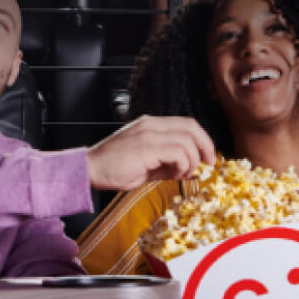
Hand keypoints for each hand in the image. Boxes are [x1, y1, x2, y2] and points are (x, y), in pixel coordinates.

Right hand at [86, 116, 214, 191]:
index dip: (202, 139)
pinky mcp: (147, 146)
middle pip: (192, 126)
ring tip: (181, 174)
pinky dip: (183, 165)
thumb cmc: (113, 169)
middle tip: (208, 164)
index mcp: (150, 124)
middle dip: (206, 146)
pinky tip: (174, 174)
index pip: (186, 123)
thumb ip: (167, 165)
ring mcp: (148, 133)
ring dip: (191, 161)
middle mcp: (151, 124)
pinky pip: (179, 152)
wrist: (89, 169)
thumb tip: (189, 170)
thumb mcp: (146, 166)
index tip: (206, 157)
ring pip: (187, 141)